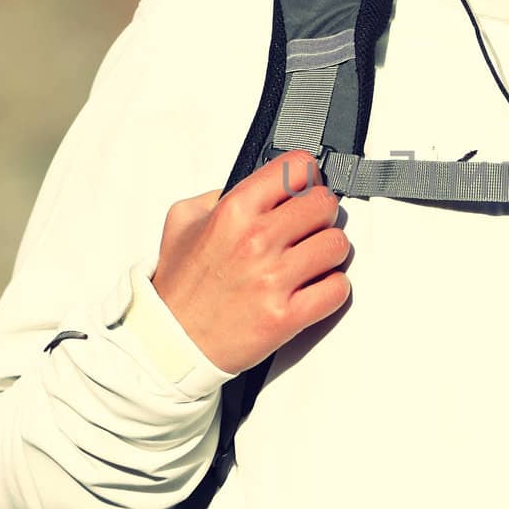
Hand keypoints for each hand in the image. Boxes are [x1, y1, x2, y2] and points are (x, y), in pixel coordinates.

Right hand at [150, 151, 351, 374]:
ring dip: (328, 253)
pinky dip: (331, 288)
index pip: (297, 168)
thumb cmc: (181, 286)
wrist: (171, 341)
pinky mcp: (287, 316)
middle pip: (325, 204)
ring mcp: (273, 279)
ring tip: (310, 260)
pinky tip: (312, 287)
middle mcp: (256, 241)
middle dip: (321, 215)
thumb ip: (220, 195)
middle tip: (308, 228)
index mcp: (234, 212)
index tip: (304, 189)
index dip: (307, 177)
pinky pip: (337, 289)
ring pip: (337, 245)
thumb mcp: (183, 222)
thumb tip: (258, 187)